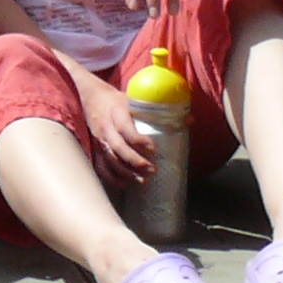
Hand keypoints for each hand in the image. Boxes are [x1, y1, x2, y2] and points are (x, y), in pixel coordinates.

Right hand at [71, 64, 155, 182]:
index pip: (126, 129)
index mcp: (117, 113)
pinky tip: (126, 184)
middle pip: (118, 148)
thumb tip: (190, 120)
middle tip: (152, 170)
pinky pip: (102, 167)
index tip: (154, 149)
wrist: (91, 97)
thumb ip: (160, 110)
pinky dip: (113, 178)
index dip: (139, 140)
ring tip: (143, 181)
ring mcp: (100, 140)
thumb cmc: (118, 100)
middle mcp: (106, 128)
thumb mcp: (135, 99)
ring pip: (111, 160)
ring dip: (126, 172)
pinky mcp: (96, 149)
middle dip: (135, 161)